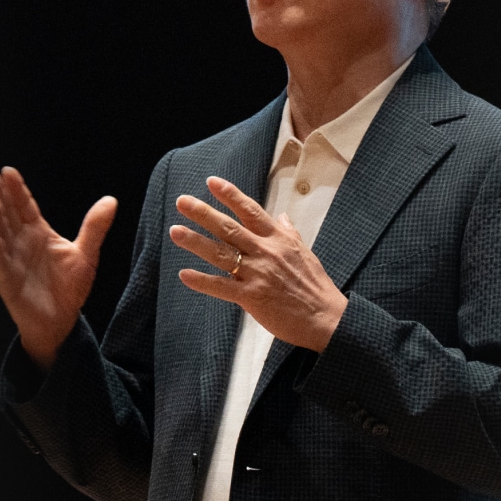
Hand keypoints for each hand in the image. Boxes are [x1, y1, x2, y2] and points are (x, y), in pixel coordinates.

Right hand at [0, 166, 117, 369]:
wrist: (61, 321)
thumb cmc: (69, 287)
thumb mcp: (86, 254)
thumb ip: (95, 227)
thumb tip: (111, 200)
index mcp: (38, 233)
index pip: (25, 206)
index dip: (17, 189)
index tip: (9, 171)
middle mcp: (22, 243)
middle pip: (8, 214)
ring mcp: (13, 261)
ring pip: (1, 235)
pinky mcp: (9, 282)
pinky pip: (2, 265)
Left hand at [169, 176, 347, 352]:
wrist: (325, 317)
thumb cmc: (315, 286)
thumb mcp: (305, 252)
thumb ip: (289, 232)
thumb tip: (282, 215)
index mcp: (279, 239)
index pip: (251, 211)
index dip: (231, 195)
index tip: (212, 182)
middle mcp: (266, 252)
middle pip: (230, 228)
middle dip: (204, 213)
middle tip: (182, 201)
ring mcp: (258, 274)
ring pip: (221, 254)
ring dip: (196, 242)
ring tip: (176, 231)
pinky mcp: (252, 297)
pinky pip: (222, 287)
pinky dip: (202, 281)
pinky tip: (185, 274)